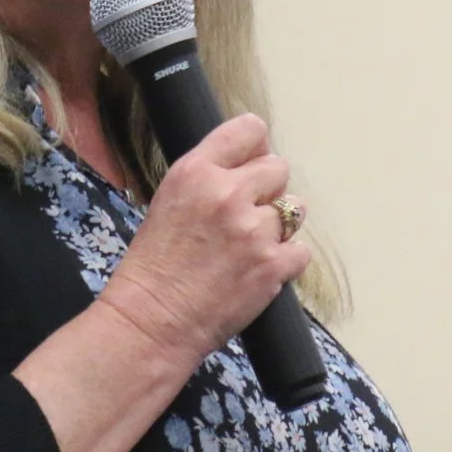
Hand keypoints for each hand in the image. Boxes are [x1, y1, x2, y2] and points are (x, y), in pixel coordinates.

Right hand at [96, 114, 311, 366]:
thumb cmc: (153, 268)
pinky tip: (258, 271)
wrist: (151, 322)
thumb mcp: (169, 201)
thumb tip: (248, 169)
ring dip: (279, 226)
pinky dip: (285, 262)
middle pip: (278, 168)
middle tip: (247, 216)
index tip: (252, 164)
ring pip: (294, 210)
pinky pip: (300, 250)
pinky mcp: (272, 266)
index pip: (250, 130)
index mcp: (195, 171)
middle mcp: (227, 194)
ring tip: (250, 247)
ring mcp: (254, 231)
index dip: (255, 148)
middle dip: (268, 191)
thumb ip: (208, 179)